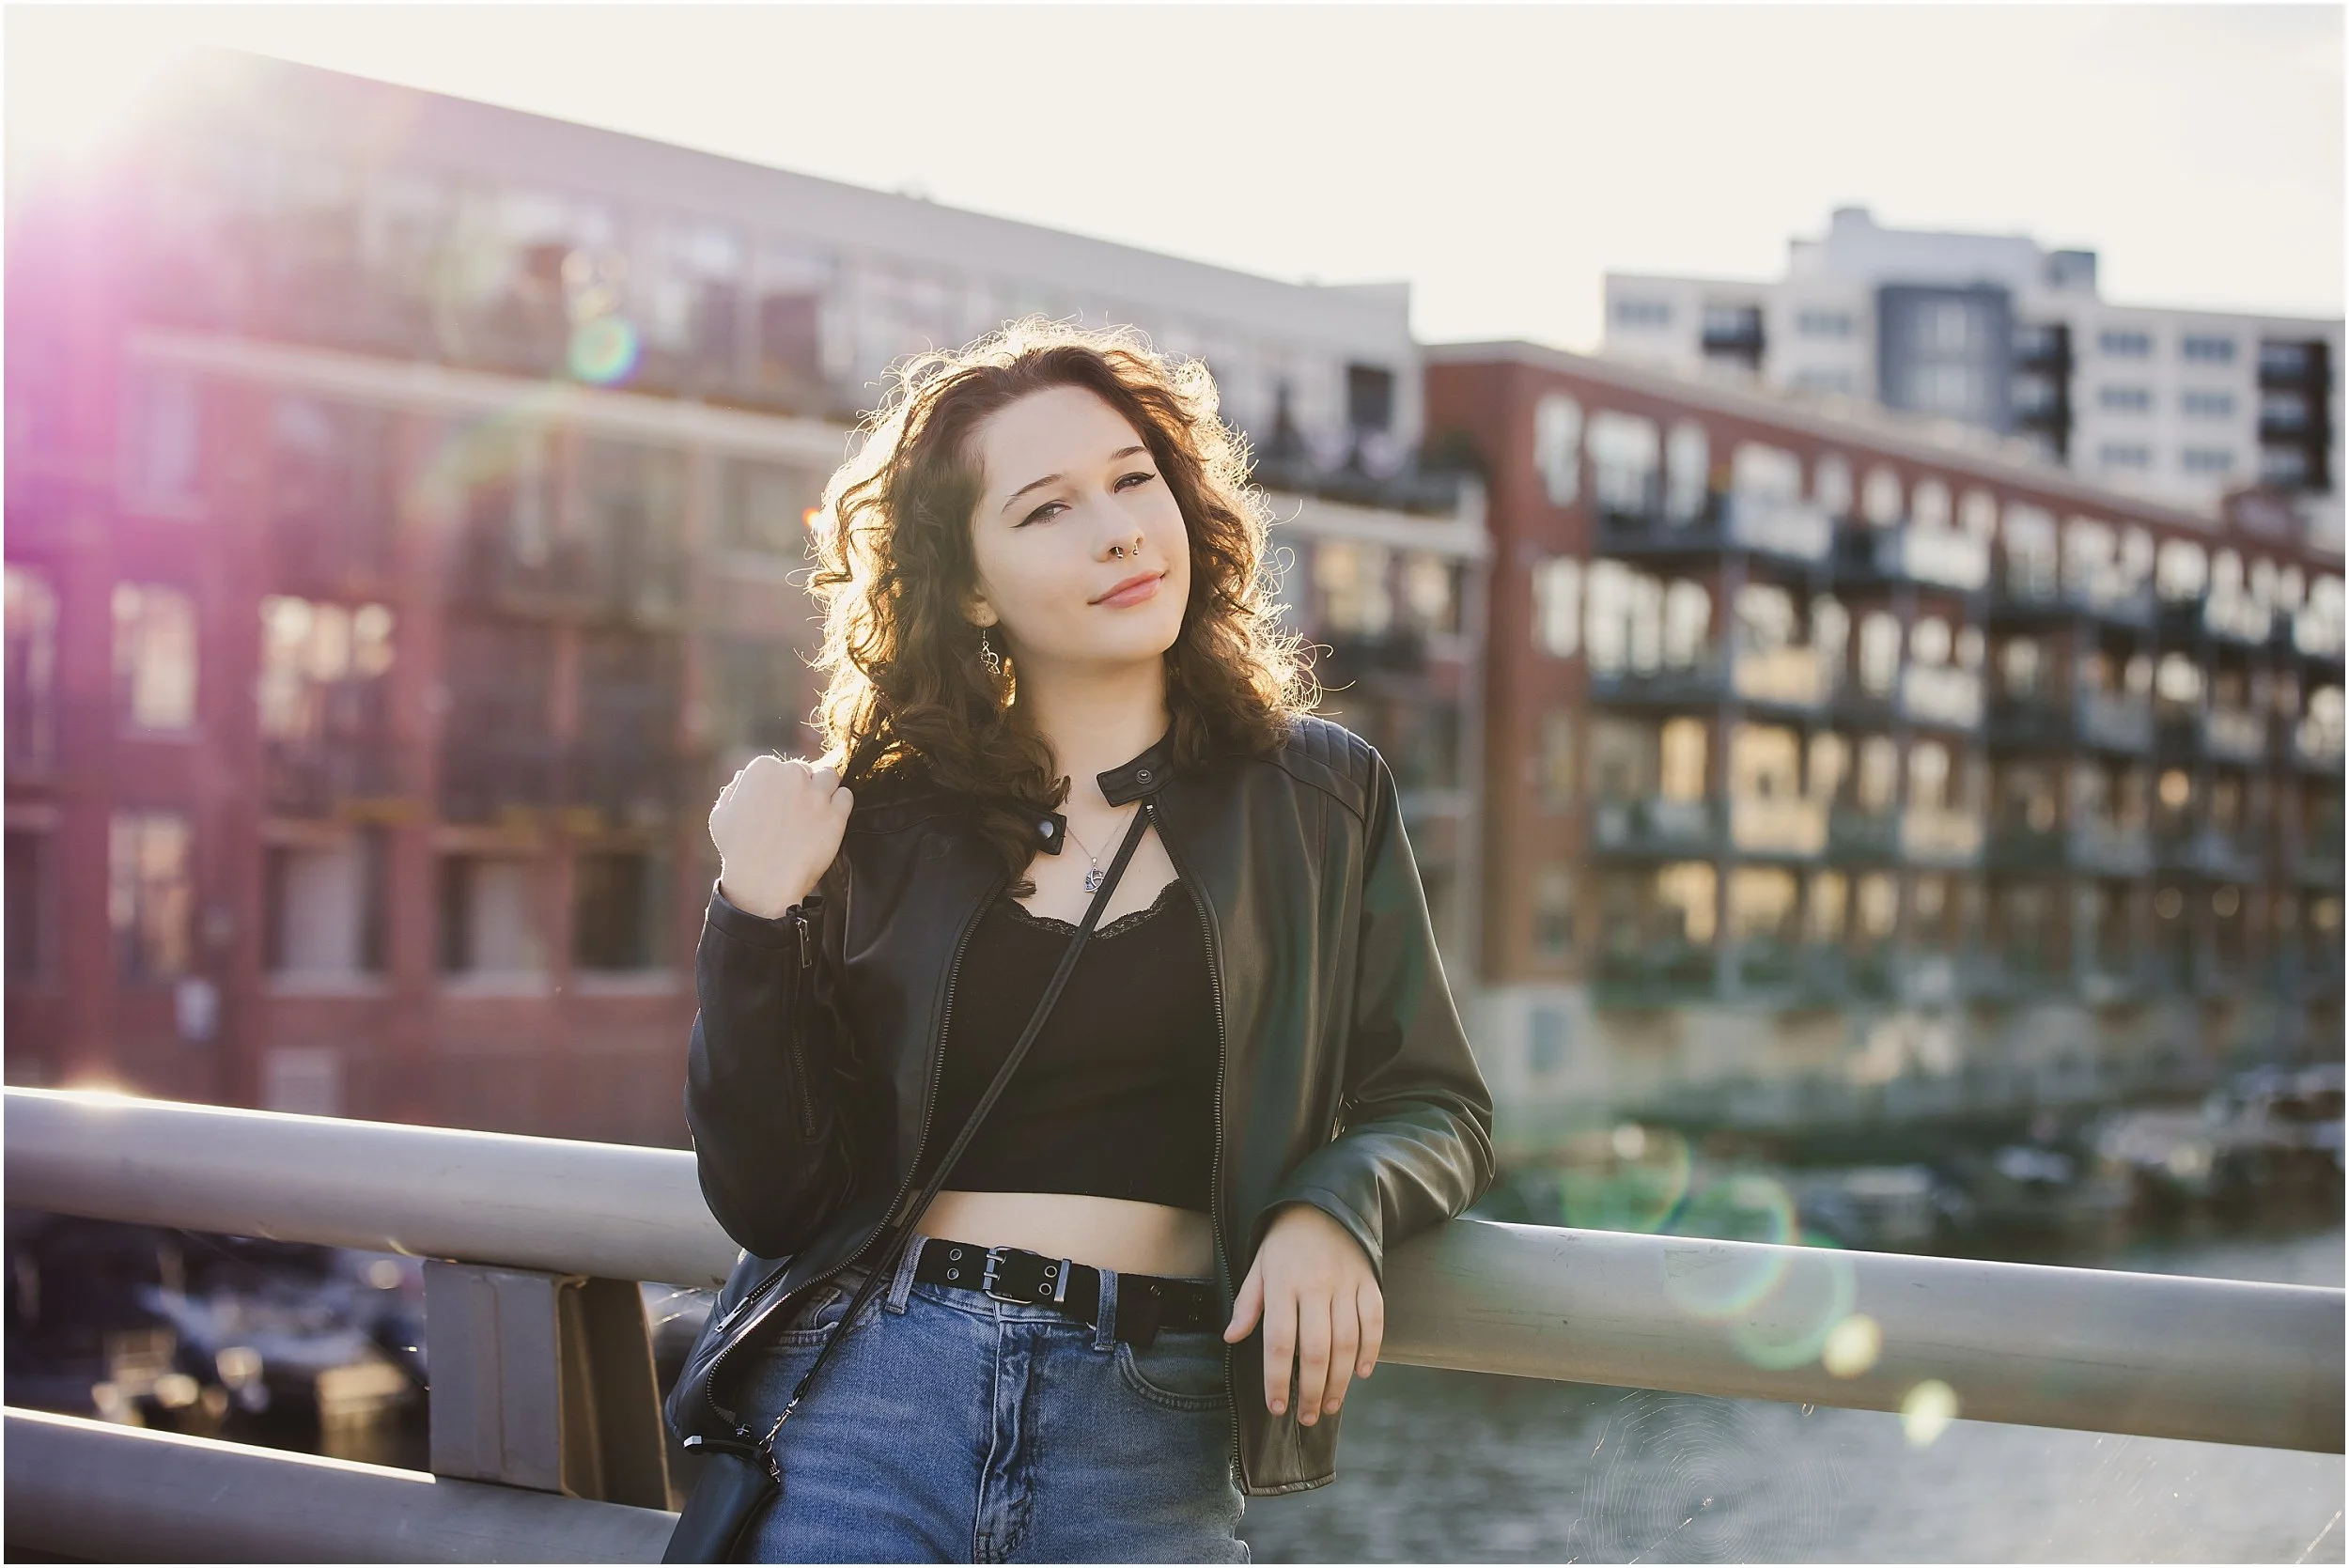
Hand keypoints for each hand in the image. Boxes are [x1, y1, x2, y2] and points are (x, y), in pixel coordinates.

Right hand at [709, 754, 852, 919]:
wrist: (763, 882)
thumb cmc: (739, 851)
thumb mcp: (721, 815)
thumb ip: (733, 790)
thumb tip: (743, 778)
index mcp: (763, 769)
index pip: (779, 766)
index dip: (780, 786)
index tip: (780, 803)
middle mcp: (792, 775)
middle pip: (806, 770)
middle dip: (802, 787)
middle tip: (796, 812)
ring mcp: (817, 794)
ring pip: (830, 776)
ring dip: (824, 789)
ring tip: (815, 810)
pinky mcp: (836, 814)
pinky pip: (846, 797)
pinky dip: (840, 805)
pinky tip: (827, 819)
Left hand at [1223, 1203, 1382, 1425]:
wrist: (1324, 1204)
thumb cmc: (1284, 1243)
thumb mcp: (1258, 1267)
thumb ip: (1247, 1304)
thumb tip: (1231, 1339)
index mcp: (1282, 1284)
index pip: (1278, 1342)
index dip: (1276, 1379)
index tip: (1277, 1407)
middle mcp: (1315, 1285)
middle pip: (1315, 1350)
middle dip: (1311, 1391)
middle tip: (1307, 1417)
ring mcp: (1346, 1284)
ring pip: (1346, 1343)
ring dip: (1339, 1381)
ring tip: (1330, 1405)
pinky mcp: (1369, 1282)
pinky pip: (1374, 1322)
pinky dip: (1370, 1351)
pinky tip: (1360, 1374)